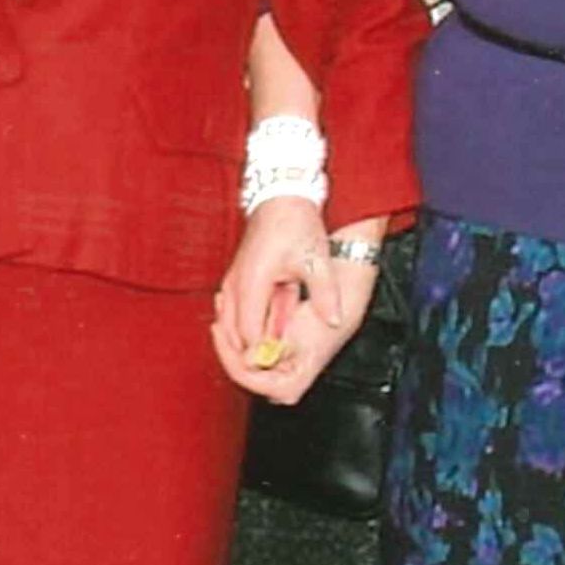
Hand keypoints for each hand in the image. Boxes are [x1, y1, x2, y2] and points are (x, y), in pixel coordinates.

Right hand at [214, 197, 366, 401]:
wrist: (280, 196)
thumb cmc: (297, 224)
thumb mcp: (316, 259)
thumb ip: (325, 293)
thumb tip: (336, 321)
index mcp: (252, 282)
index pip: (249, 334)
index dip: (263, 355)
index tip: (280, 366)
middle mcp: (235, 284)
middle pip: (233, 335)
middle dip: (250, 354)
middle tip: (273, 369)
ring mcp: (231, 281)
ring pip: (229, 325)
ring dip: (246, 342)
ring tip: (269, 356)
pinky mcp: (235, 278)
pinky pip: (231, 313)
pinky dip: (243, 327)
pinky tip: (263, 334)